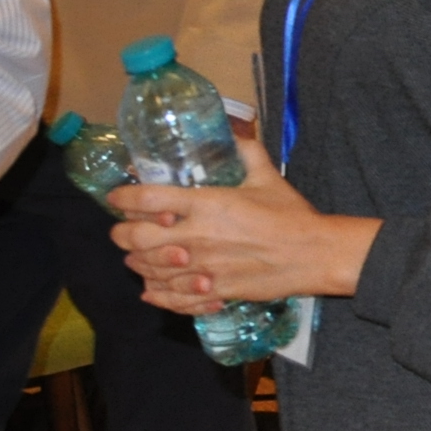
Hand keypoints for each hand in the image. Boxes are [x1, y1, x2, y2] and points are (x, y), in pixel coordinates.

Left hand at [108, 135, 376, 311]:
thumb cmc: (291, 215)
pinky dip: (157, 294)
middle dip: (122, 233)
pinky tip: (153, 288)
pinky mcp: (212, 291)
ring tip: (138, 256)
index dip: (123, 197)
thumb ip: (246, 153)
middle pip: (135, 238)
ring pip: (147, 270)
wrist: (313, 254)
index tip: (117, 196)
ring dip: (137, 262)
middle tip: (124, 229)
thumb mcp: (268, 177)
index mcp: (207, 204)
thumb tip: (235, 132)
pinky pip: (171, 298)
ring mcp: (202, 268)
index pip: (147, 199)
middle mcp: (197, 237)